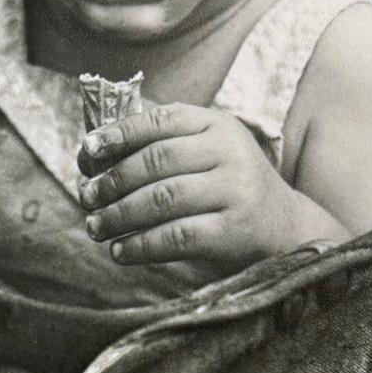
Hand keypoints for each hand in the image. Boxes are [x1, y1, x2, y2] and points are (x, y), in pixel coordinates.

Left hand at [77, 102, 335, 276]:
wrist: (285, 228)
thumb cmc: (228, 188)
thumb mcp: (205, 154)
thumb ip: (160, 145)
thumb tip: (91, 152)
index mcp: (217, 124)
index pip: (160, 120)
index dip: (118, 134)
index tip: (87, 151)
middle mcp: (229, 152)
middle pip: (155, 162)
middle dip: (112, 181)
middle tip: (86, 197)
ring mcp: (236, 190)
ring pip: (161, 199)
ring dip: (119, 215)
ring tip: (96, 227)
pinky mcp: (235, 230)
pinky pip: (176, 236)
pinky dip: (141, 246)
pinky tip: (121, 252)